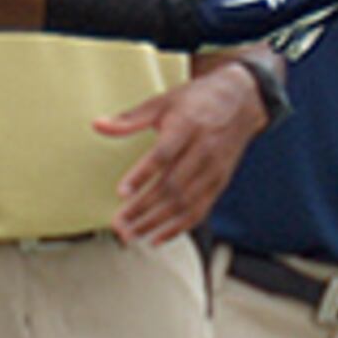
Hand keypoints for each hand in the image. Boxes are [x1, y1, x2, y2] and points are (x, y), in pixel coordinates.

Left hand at [93, 62, 270, 244]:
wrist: (240, 100)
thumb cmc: (195, 100)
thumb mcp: (163, 102)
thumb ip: (130, 118)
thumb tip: (97, 125)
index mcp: (187, 127)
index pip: (163, 155)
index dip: (142, 175)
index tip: (122, 192)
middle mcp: (203, 150)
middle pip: (172, 185)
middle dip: (143, 208)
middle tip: (119, 224)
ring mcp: (214, 169)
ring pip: (184, 203)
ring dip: (156, 222)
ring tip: (131, 235)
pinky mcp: (220, 182)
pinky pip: (199, 210)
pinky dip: (178, 227)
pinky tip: (157, 238)